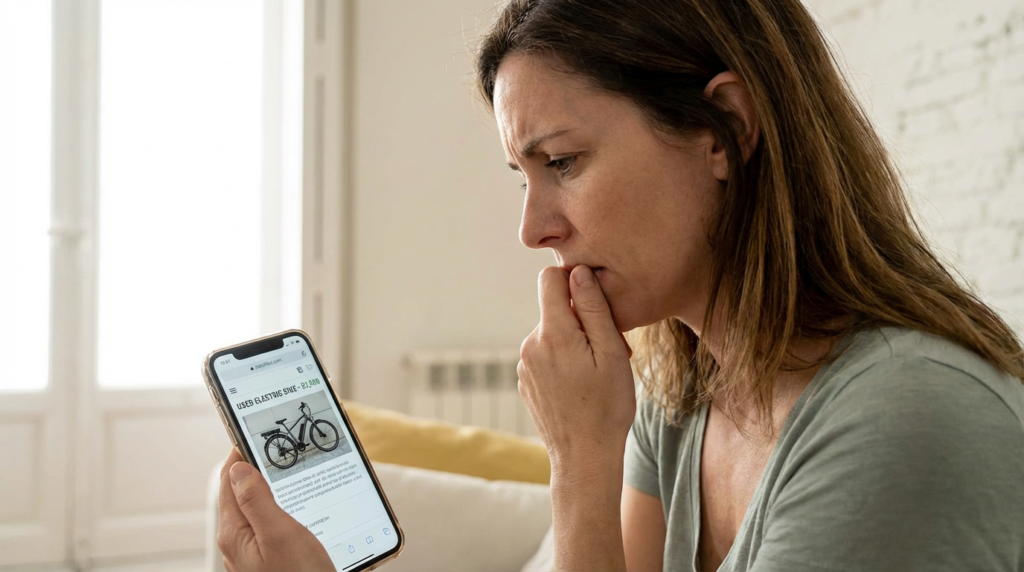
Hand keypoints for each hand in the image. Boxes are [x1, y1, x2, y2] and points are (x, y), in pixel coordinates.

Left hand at [218, 448, 334, 571]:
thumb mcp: (279, 534)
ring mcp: (252, 553)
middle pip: (240, 496)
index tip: (254, 438)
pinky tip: (296, 509)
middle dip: (255, 472)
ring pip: (256, 512)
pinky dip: (278, 511)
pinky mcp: (269, 560)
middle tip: (276, 453)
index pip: (228, 483)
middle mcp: (238, 544)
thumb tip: (239, 469)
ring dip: (269, 491)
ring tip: (287, 475)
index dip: (240, 456)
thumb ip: (256, 501)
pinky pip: (268, 527)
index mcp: (235, 533)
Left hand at [518, 265, 635, 472]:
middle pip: (555, 309)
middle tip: (609, 351)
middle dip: (581, 320)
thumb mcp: (611, 353)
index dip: (574, 281)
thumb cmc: (607, 406)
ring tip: (596, 373)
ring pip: (552, 334)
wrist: (584, 457)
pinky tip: (580, 386)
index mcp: (553, 333)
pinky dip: (563, 361)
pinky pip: (545, 356)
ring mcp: (524, 365)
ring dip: (574, 343)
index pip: (549, 279)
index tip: (595, 301)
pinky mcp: (525, 381)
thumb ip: (593, 309)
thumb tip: (578, 273)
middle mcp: (530, 345)